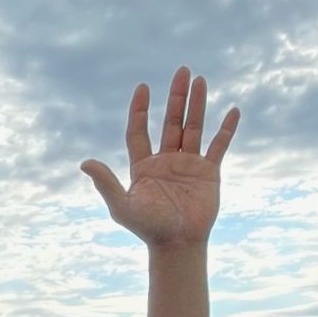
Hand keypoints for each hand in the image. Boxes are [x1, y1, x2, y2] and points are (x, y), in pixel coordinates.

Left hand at [83, 69, 239, 254]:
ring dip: (197, 104)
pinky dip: (226, 129)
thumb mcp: (122, 206)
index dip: (139, 110)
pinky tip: (232, 110)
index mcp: (144, 166)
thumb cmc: (148, 229)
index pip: (138, 132)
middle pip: (170, 122)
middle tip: (181, 71)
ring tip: (200, 80)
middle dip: (176, 97)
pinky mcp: (208, 173)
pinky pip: (218, 146)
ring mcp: (188, 165)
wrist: (178, 245)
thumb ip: (106, 183)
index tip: (143, 88)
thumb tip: (84, 163)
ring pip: (193, 128)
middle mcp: (166, 161)